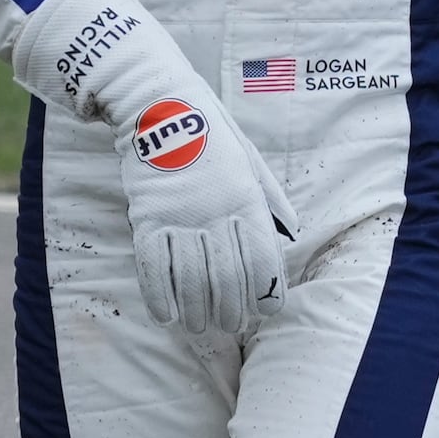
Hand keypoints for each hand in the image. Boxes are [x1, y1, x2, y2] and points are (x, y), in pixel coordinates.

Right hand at [120, 90, 288, 335]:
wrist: (162, 109)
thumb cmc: (213, 139)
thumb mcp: (252, 164)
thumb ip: (270, 201)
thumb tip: (291, 233)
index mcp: (247, 200)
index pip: (262, 257)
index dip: (267, 290)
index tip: (267, 311)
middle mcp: (217, 213)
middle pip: (227, 276)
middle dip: (231, 309)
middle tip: (230, 327)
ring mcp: (181, 216)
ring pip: (191, 278)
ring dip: (195, 310)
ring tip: (198, 328)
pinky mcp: (147, 217)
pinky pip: (153, 265)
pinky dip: (159, 295)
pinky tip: (165, 316)